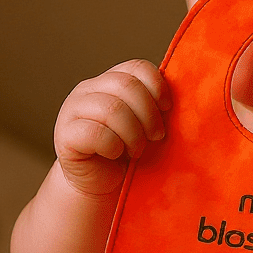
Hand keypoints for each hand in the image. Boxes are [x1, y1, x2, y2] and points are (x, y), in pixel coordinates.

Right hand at [54, 60, 171, 196]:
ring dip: (133, 133)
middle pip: (126, 85)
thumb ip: (154, 106)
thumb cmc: (128, 152)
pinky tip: (116, 155)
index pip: (136, 67)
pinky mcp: (64, 135)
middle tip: (157, 137)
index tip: (168, 109)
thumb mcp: (144, 124)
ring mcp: (72, 110)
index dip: (157, 86)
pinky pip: (95, 133)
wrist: (100, 184)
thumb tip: (187, 97)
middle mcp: (88, 90)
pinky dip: (114, 146)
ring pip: (111, 108)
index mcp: (109, 81)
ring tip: (137, 150)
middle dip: (149, 113)